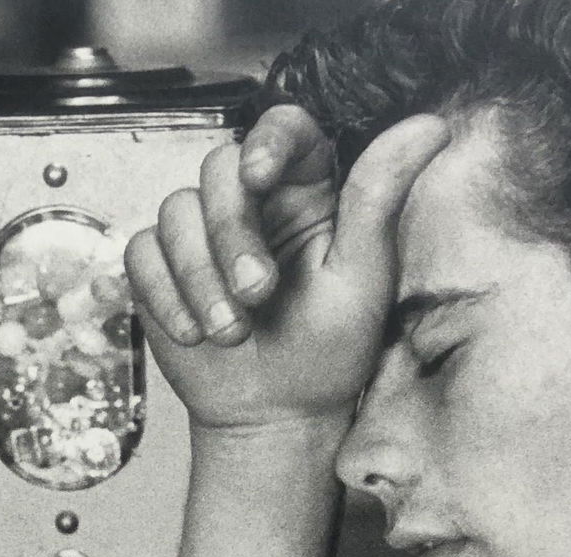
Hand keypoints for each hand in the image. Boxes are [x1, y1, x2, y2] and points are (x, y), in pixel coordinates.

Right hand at [125, 106, 449, 431]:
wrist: (276, 416)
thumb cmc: (328, 352)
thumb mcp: (363, 276)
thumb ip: (380, 196)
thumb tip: (428, 126)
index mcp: (309, 194)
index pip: (284, 129)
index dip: (266, 141)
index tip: (258, 177)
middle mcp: (253, 205)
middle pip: (217, 170)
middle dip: (229, 234)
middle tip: (255, 295)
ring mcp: (201, 236)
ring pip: (175, 212)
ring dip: (198, 277)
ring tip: (229, 331)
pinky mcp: (162, 270)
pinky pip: (142, 255)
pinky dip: (164, 296)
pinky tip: (192, 332)